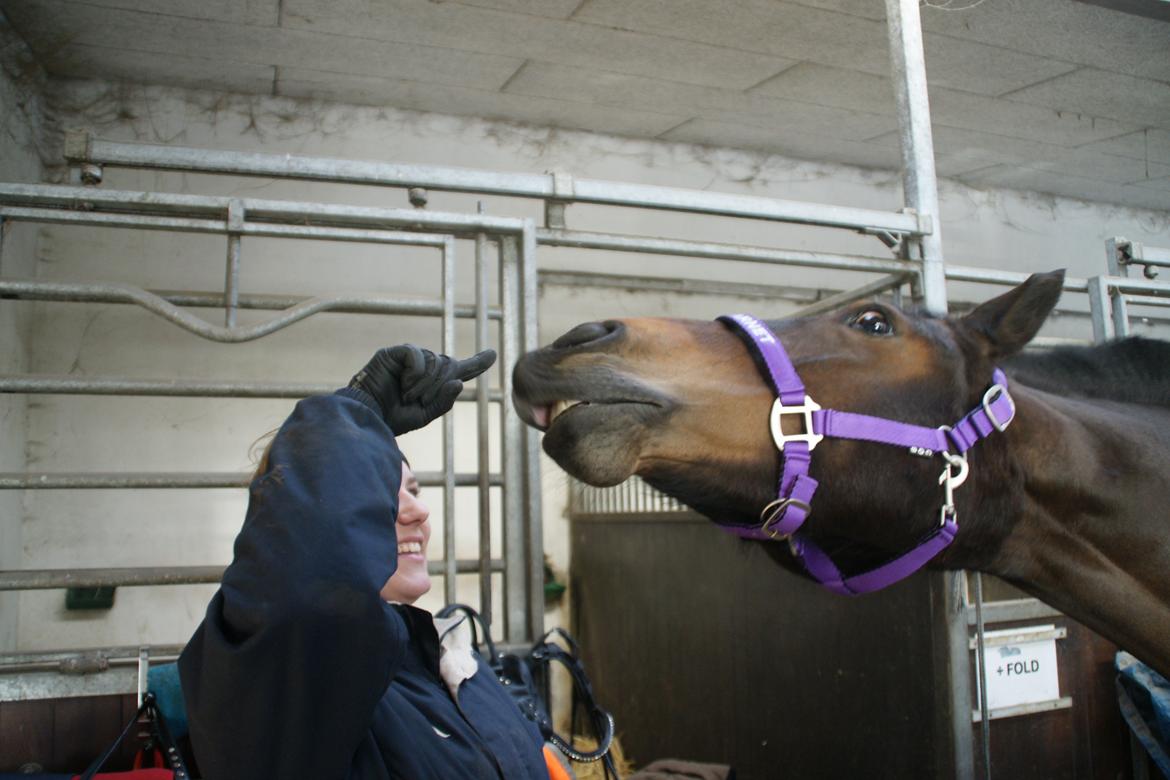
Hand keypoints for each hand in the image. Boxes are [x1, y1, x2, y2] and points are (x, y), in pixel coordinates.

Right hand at [349, 345, 496, 434]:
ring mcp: (410, 358)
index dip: (477, 363)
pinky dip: (415, 372)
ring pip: (435, 361)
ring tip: (408, 395)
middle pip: (450, 364)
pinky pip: (418, 354)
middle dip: (440, 385)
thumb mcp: (425, 414)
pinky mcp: (396, 352)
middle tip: (419, 400)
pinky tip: (404, 384)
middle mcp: (424, 367)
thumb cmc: (393, 417)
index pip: (460, 370)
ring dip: (426, 383)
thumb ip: (444, 400)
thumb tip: (459, 382)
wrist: (369, 416)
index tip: (493, 355)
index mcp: (433, 382)